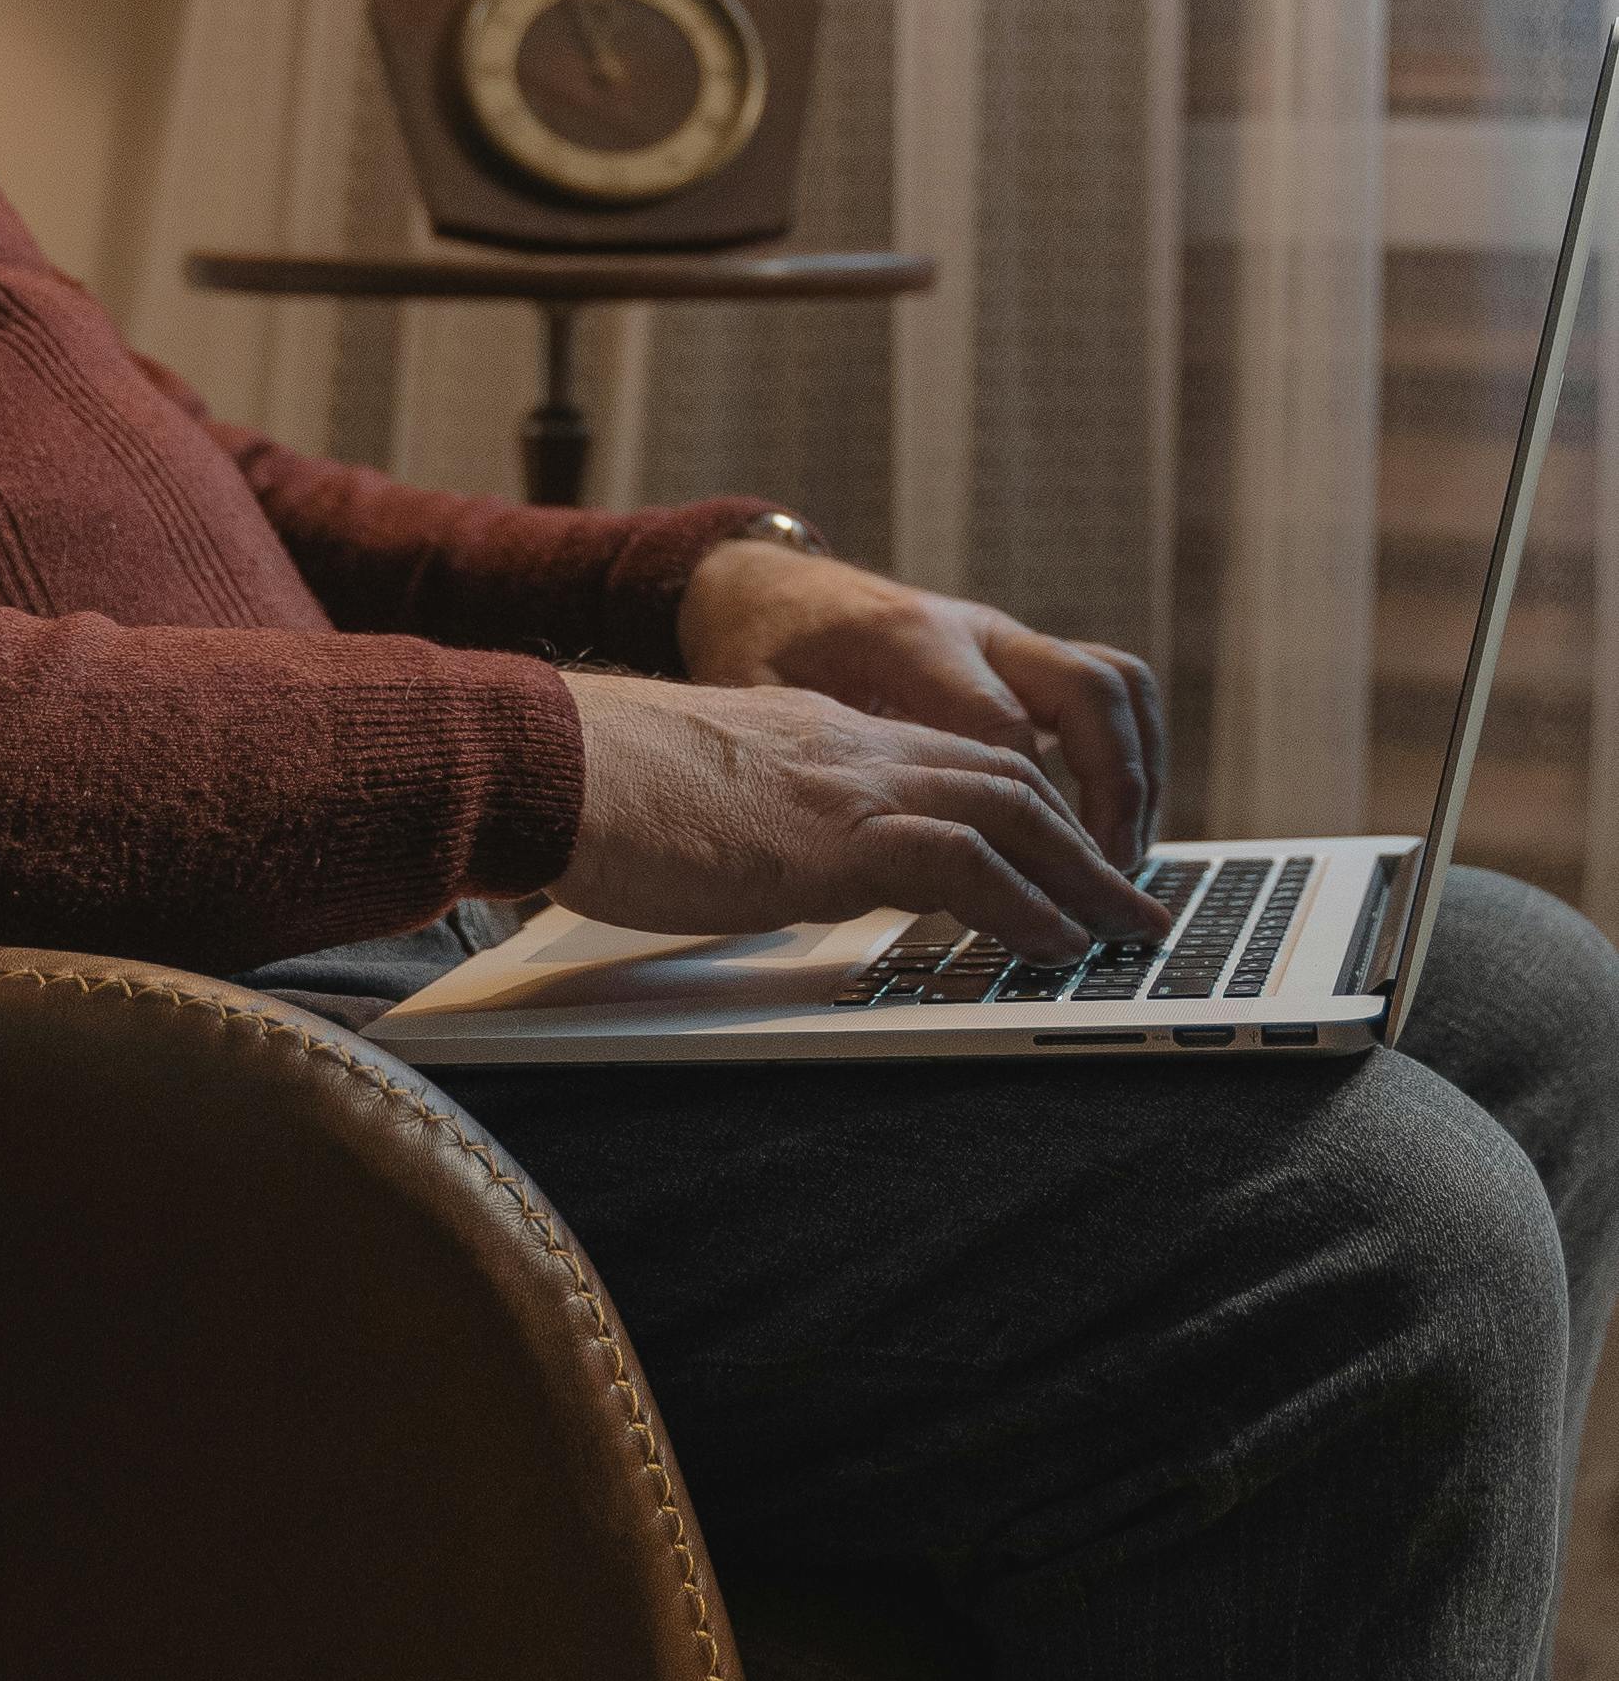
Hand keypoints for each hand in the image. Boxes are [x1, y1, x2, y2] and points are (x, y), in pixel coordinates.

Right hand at [557, 671, 1171, 958]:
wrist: (548, 759)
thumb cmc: (590, 787)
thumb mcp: (695, 794)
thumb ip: (748, 814)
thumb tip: (758, 859)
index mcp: (815, 736)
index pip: (945, 760)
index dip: (1015, 805)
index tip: (1059, 854)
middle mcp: (847, 746)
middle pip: (1002, 777)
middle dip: (1079, 839)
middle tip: (1132, 899)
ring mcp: (846, 785)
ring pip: (1008, 810)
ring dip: (1082, 877)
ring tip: (1128, 932)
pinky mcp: (834, 836)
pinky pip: (964, 863)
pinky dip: (1024, 903)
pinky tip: (1056, 943)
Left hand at [676, 543, 1164, 872]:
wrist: (768, 584)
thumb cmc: (760, 645)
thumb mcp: (760, 701)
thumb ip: (808, 762)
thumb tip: (844, 853)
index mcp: (907, 642)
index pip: (1001, 728)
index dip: (1033, 810)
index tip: (1045, 885)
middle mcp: (970, 630)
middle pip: (1085, 693)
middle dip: (1115, 788)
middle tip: (1106, 877)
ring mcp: (1002, 637)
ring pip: (1113, 682)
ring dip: (1137, 770)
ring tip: (1123, 859)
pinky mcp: (1018, 653)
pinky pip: (1106, 685)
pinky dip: (1128, 750)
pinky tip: (1114, 822)